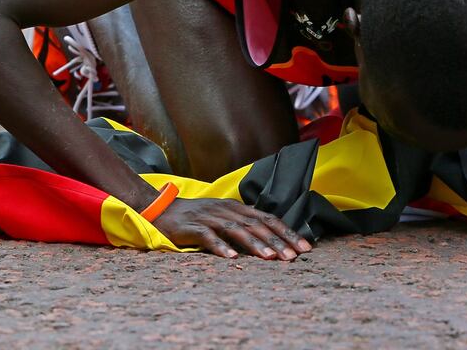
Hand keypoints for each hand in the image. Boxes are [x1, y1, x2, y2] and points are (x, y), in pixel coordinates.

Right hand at [152, 197, 312, 259]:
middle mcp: (226, 210)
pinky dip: (220, 246)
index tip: (305, 248)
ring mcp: (209, 217)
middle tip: (294, 257)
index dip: (287, 232)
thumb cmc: (196, 217)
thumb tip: (270, 237)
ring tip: (270, 258)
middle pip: (256, 225)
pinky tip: (231, 258)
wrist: (161, 209)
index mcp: (237, 208)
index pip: (268, 219)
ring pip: (236, 230)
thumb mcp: (223, 216)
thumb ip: (244, 224)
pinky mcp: (191, 227)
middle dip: (277, 241)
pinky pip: (208, 237)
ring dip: (255, 244)